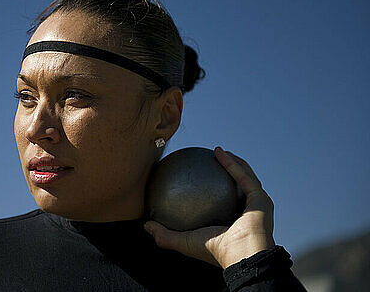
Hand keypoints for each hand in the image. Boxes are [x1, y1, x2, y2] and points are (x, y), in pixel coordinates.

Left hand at [144, 147, 275, 268]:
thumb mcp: (184, 241)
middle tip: (210, 160)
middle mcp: (246, 213)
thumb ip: (164, 235)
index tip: (198, 177)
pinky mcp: (261, 198)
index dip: (213, 189)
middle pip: (238, 187)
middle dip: (228, 171)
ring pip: (246, 177)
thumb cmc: (215, 251)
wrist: (241, 256)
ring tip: (218, 151)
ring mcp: (256, 205)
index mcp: (232, 223)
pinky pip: (244, 176)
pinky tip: (218, 152)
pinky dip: (232, 163)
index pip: (223, 203)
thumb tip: (145, 225)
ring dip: (233, 162)